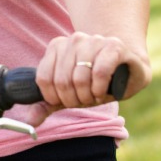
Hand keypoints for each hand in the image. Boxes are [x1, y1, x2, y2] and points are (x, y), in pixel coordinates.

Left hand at [24, 32, 151, 126]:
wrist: (129, 67)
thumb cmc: (96, 81)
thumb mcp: (70, 93)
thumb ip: (48, 105)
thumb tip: (30, 120)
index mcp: (57, 46)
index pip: (44, 79)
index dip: (55, 98)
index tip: (67, 101)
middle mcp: (73, 40)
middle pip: (62, 81)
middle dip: (74, 100)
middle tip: (85, 100)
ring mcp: (93, 40)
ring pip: (80, 78)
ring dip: (89, 96)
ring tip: (96, 96)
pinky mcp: (114, 46)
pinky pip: (100, 72)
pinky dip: (100, 88)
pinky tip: (103, 92)